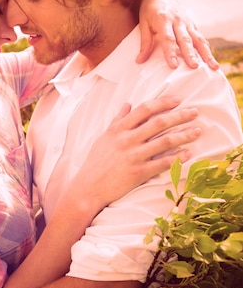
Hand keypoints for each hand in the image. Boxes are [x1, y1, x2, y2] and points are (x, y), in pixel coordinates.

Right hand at [73, 95, 200, 212]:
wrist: (89, 187)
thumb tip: (127, 104)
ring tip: (197, 131)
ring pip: (164, 141)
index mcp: (118, 129)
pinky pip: (163, 163)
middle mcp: (127, 140)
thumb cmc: (96, 162)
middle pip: (159, 123)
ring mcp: (133, 156)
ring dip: (184, 135)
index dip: (163, 103)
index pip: (144, 110)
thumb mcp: (104, 137)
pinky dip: (177, 157)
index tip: (178, 100)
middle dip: (180, 115)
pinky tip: (189, 153)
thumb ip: (117, 120)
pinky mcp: (138, 172)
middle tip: (195, 112)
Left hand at [137, 0, 218, 69]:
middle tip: (194, 66)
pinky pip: (200, 37)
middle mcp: (178, 20)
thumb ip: (144, 43)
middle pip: (185, 39)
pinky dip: (205, 48)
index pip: (168, 38)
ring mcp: (187, 22)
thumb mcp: (143, 24)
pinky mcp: (192, 24)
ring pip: (198, 39)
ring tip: (213, 66)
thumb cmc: (149, 10)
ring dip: (205, 53)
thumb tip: (139, 61)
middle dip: (190, 54)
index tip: (173, 65)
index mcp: (163, 19)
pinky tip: (210, 60)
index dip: (170, 52)